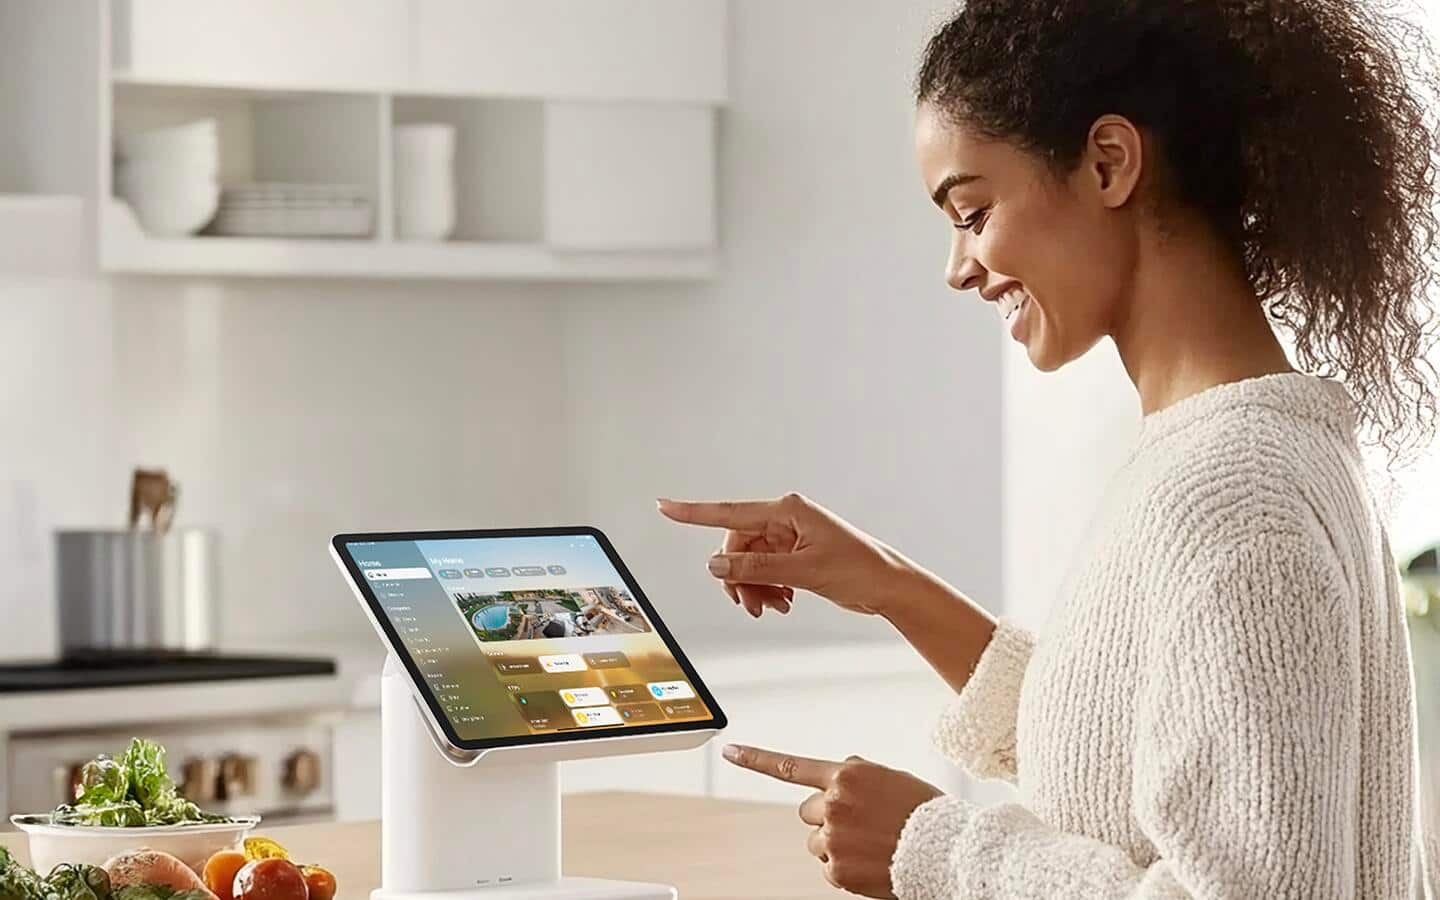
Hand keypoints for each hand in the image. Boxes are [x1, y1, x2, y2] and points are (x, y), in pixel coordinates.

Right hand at [656, 492, 913, 618]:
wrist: (889, 586)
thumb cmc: (858, 569)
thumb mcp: (803, 571)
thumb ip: (757, 569)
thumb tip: (716, 566)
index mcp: (787, 510)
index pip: (730, 512)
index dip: (693, 512)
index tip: (664, 506)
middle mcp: (785, 519)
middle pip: (738, 548)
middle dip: (739, 578)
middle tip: (750, 605)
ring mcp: (790, 537)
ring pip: (750, 564)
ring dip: (754, 588)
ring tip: (771, 607)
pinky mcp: (796, 554)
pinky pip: (765, 571)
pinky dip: (767, 589)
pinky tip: (783, 603)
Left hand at [721, 743, 943, 897]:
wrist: (946, 849)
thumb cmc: (922, 812)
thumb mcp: (888, 779)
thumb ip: (854, 776)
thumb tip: (832, 782)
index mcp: (846, 775)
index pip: (790, 766)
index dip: (755, 759)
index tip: (729, 751)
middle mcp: (834, 802)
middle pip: (807, 810)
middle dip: (827, 817)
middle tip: (861, 824)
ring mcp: (833, 836)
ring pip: (816, 841)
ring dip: (835, 843)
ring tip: (871, 844)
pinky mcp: (837, 868)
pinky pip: (828, 868)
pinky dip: (844, 869)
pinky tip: (871, 862)